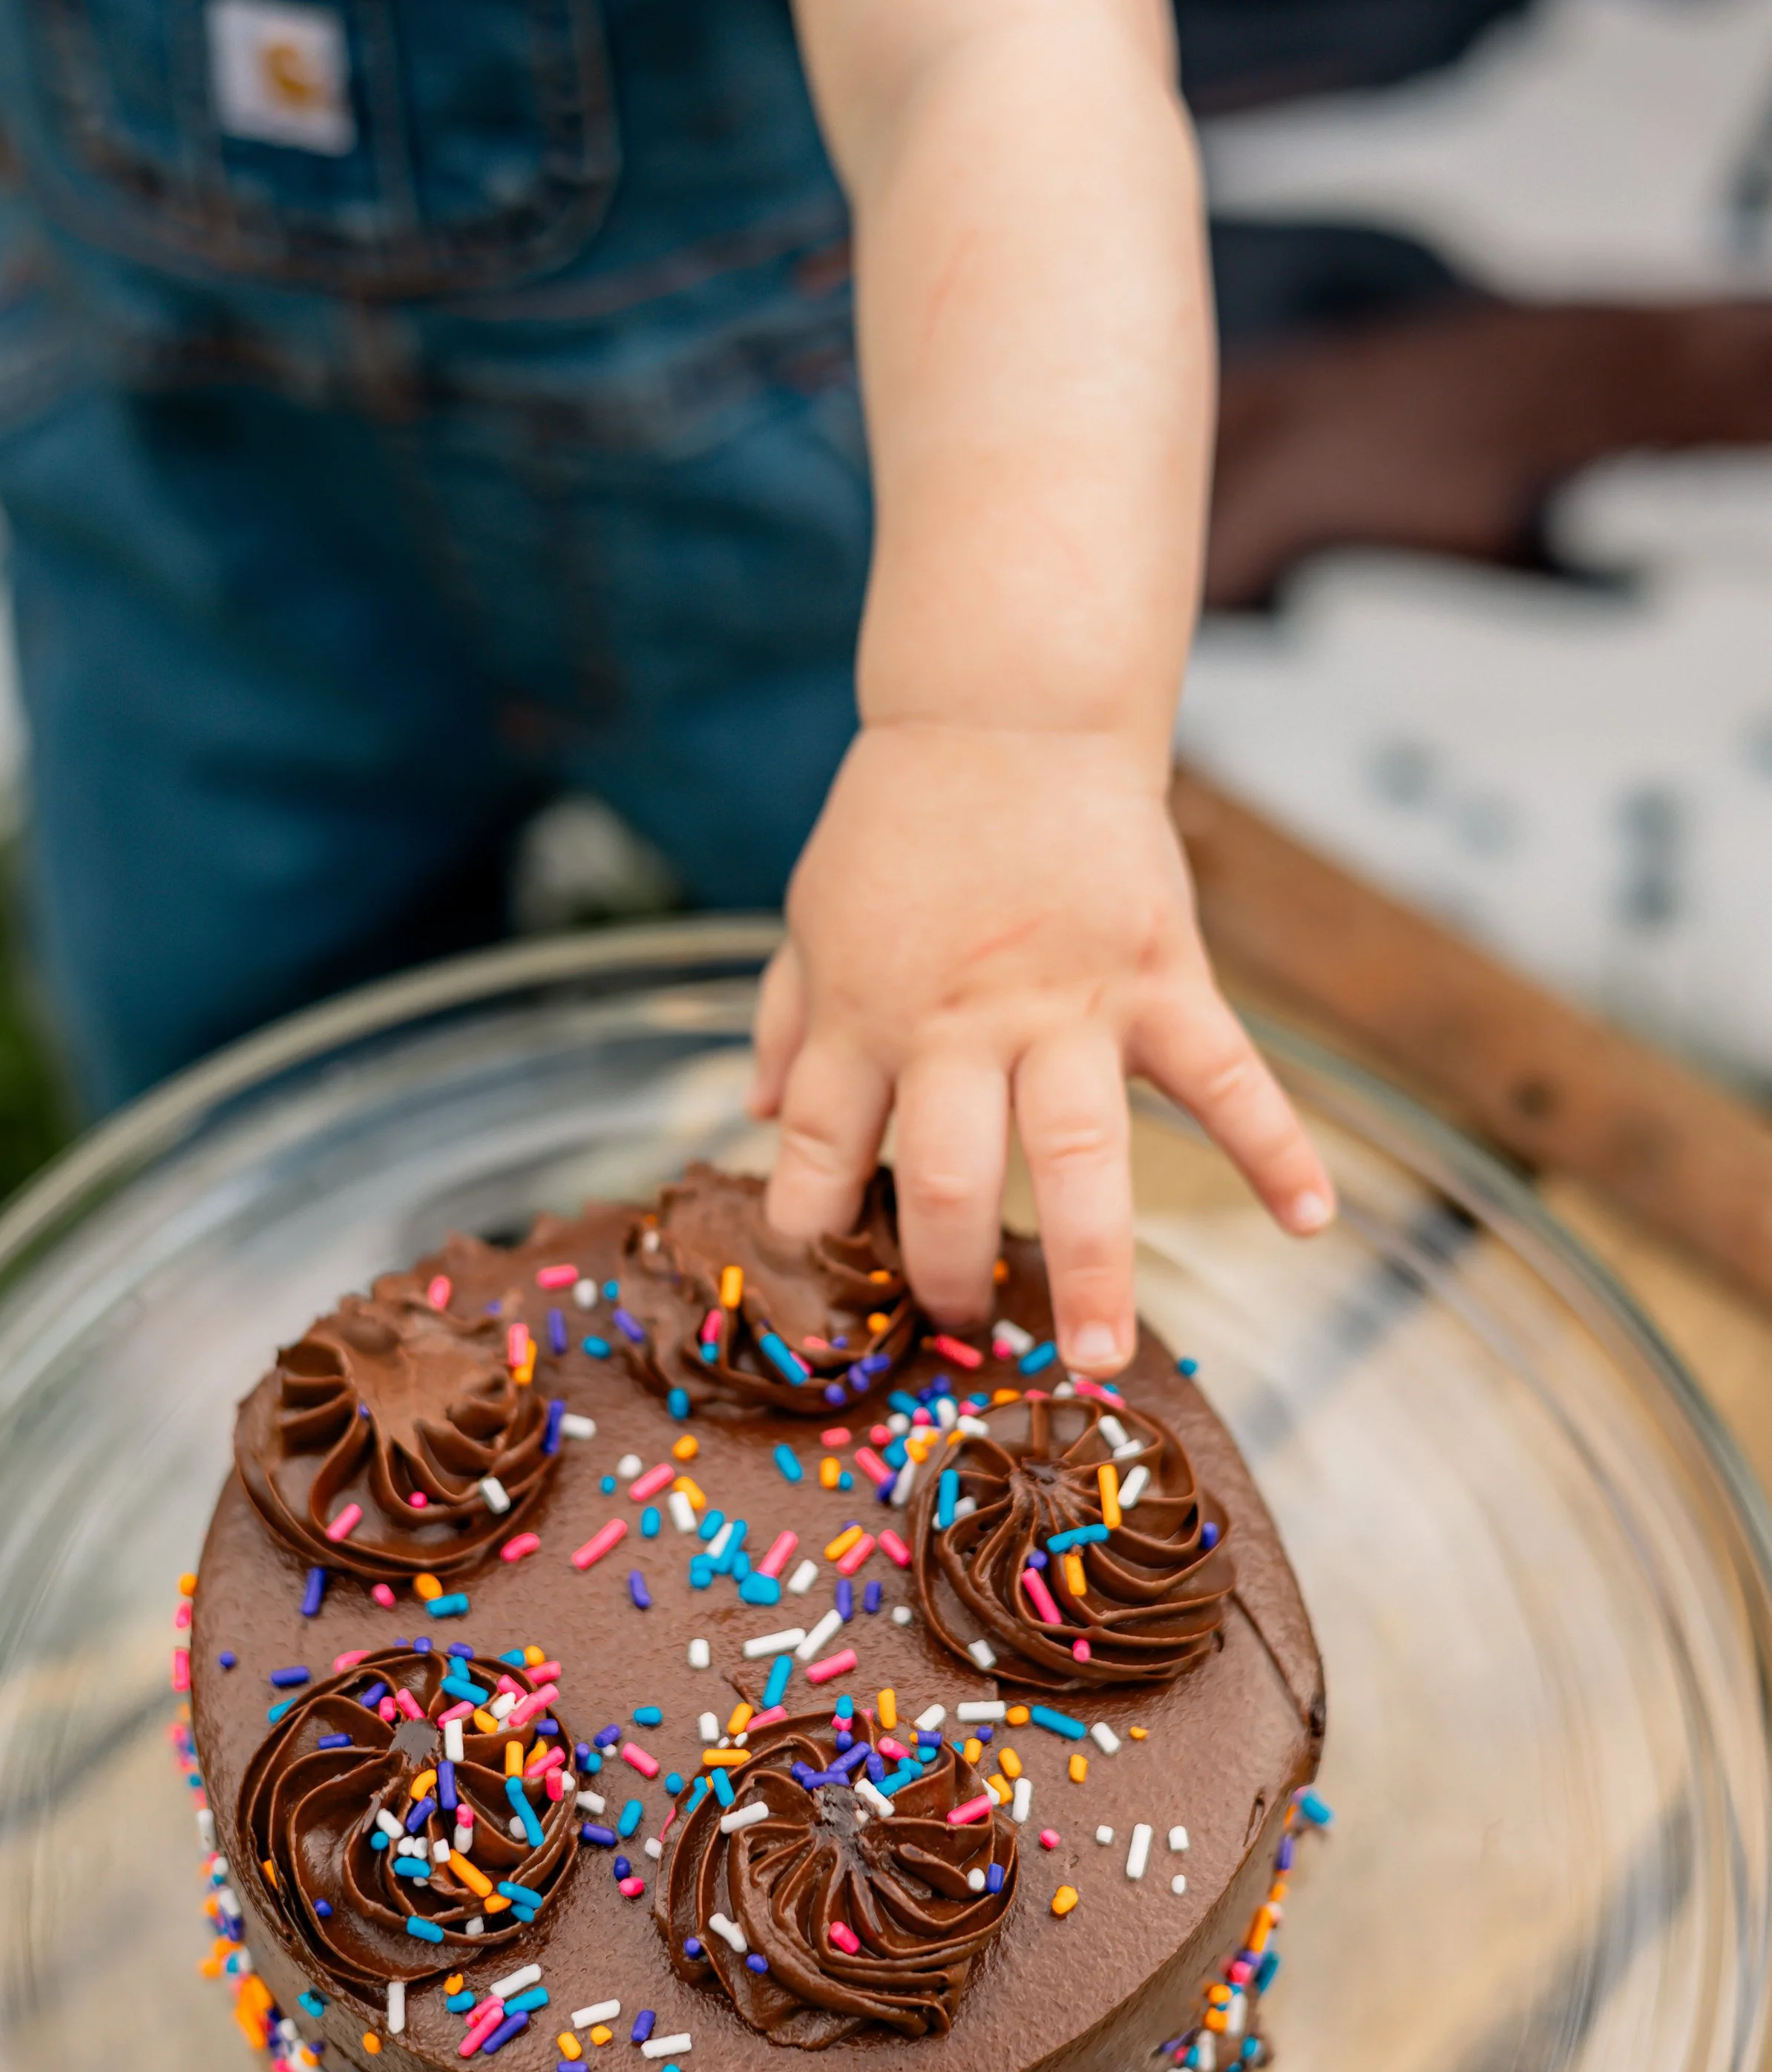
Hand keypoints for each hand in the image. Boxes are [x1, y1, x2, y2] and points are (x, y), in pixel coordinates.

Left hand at [748, 720, 1334, 1374]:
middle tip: (961, 1335)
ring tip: (1102, 1359)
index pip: (823, 1147)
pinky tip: (1311, 1221)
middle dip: (946, 1272)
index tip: (822, 1295)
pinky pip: (1225, 1073)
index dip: (814, 1227)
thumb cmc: (904, 820)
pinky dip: (1274, 1146)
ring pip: (1078, 1151)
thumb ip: (788, 1016)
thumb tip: (761, 1113)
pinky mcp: (1158, 973)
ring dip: (1091, 1263)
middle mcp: (961, 1022)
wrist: (1005, 712)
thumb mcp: (813, 912)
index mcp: (867, 1012)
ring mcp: (1068, 1002)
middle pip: (946, 1172)